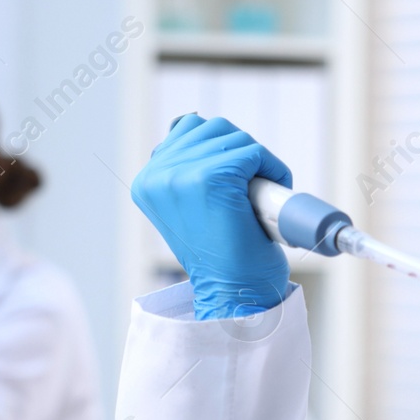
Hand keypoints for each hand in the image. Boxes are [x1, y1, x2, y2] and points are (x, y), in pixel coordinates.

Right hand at [131, 114, 293, 321]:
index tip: (233, 190)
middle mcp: (157, 175)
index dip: (222, 154)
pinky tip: (271, 196)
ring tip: (260, 197)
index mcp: (147, 181)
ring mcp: (181, 175)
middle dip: (241, 155)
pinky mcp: (210, 178)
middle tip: (251, 193)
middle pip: (212, 129)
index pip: (187, 131)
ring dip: (258, 162)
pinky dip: (272, 170)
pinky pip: (253, 152)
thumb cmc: (222, 257)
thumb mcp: (192, 207)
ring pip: (234, 138)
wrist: (234, 295)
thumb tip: (192, 124)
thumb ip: (184, 169)